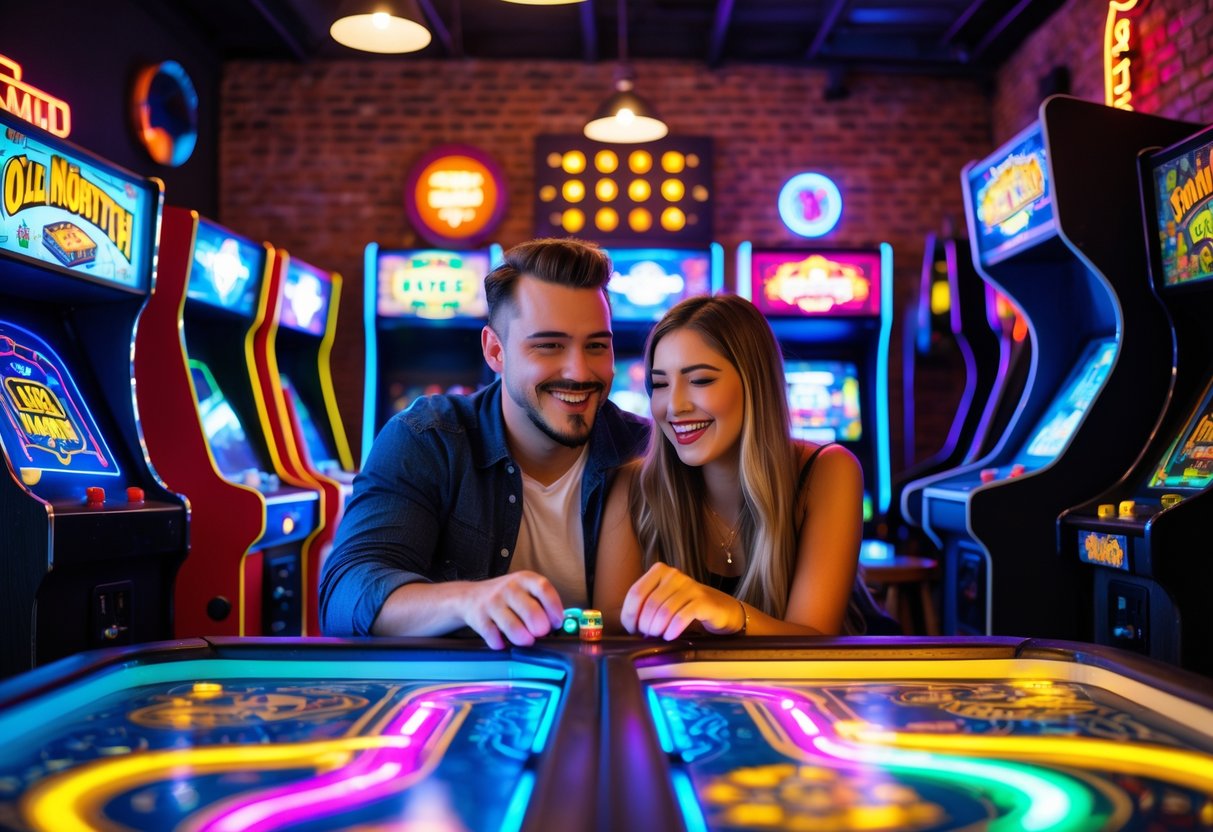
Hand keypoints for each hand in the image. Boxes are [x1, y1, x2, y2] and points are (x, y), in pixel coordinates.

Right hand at [460, 571, 564, 648]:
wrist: (470, 596)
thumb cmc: (504, 596)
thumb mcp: (524, 590)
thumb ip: (540, 602)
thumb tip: (557, 624)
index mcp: (524, 579)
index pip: (544, 589)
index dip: (554, 608)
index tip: (557, 622)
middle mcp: (509, 588)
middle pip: (531, 612)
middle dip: (541, 629)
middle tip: (541, 633)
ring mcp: (493, 603)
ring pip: (513, 627)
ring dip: (524, 639)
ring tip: (526, 640)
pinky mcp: (479, 618)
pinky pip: (494, 637)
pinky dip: (501, 643)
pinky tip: (503, 641)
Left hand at [620, 563, 744, 639]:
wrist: (719, 609)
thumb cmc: (686, 606)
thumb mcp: (663, 600)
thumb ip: (646, 605)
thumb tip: (629, 623)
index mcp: (659, 571)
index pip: (635, 592)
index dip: (629, 614)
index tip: (632, 629)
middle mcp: (674, 575)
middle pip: (649, 604)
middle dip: (645, 625)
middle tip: (648, 636)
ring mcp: (690, 586)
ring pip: (664, 611)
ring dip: (658, 629)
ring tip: (659, 636)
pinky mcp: (703, 601)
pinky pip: (681, 617)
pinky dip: (672, 630)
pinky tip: (670, 636)